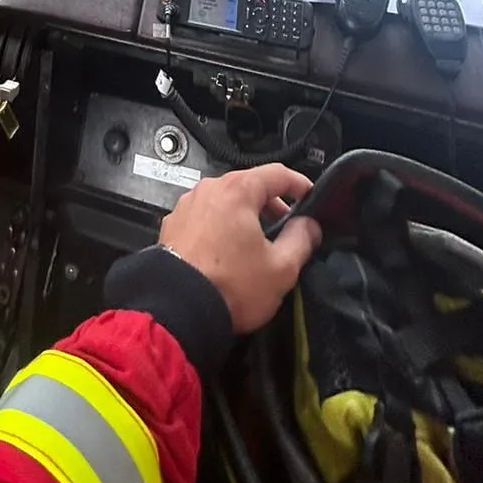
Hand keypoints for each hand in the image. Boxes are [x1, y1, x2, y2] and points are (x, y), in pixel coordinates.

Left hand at [158, 164, 321, 333]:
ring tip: (257, 244)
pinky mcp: (173, 226)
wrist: (178, 309)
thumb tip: (308, 226)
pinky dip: (221, 227)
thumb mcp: (281, 268)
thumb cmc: (229, 286)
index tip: (309, 196)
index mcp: (236, 191)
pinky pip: (205, 217)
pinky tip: (228, 253)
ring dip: (245, 216)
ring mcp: (186, 206)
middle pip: (248, 185)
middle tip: (287, 228)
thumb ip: (301, 240)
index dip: (299, 184)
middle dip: (272, 204)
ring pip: (225, 202)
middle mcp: (208, 190)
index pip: (277, 173)